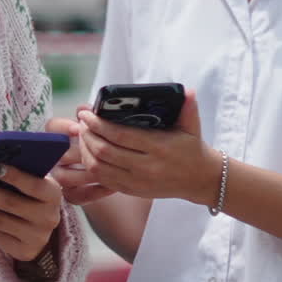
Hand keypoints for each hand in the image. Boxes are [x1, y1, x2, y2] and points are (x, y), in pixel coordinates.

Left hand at [0, 166, 61, 261]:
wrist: (40, 228)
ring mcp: (36, 238)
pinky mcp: (23, 252)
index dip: (13, 175)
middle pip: (7, 203)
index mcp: (53, 195)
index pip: (33, 185)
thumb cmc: (30, 196)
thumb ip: (20, 173)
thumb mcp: (33, 183)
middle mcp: (48, 218)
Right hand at [47, 111, 113, 205]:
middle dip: (80, 152)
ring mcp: (64, 176)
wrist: (123, 170)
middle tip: (100, 151)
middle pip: (60, 154)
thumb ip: (96, 117)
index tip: (77, 128)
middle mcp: (59, 156)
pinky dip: (94, 192)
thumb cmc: (113, 142)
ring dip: (88, 172)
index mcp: (65, 135)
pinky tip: (110, 187)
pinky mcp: (72, 194)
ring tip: (111, 169)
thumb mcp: (106, 128)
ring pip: (64, 176)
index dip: (63, 127)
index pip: (52, 127)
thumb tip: (83, 108)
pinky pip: (76, 195)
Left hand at [78, 90, 222, 204]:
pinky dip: (91, 165)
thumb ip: (188, 107)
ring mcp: (137, 182)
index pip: (120, 135)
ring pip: (99, 167)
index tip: (86, 113)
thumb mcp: (192, 126)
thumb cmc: (192, 148)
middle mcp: (146, 167)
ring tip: (82, 134)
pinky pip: (103, 180)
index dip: (98, 124)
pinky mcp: (132, 191)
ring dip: (85, 149)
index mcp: (159, 148)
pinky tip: (88, 152)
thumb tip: (187, 90)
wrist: (200, 180)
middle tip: (81, 121)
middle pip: (105, 151)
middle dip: (87, 134)